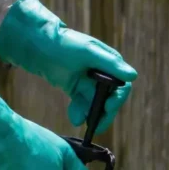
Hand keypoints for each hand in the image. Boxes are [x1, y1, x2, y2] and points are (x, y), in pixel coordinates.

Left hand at [0, 0, 137, 135]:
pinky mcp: (77, 88)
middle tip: (96, 126)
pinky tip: (75, 117)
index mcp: (110, 63)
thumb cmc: (63, 43)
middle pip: (110, 99)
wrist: (35, 43)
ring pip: (96, 104)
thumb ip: (110, 64)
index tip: (107, 107)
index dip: (117, 99)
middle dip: (104, 113)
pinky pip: (83, 105)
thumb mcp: (88, 52)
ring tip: (79, 120)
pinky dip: (80, 112)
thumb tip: (133, 76)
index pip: (122, 86)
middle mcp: (103, 73)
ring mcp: (90, 82)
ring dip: (90, 114)